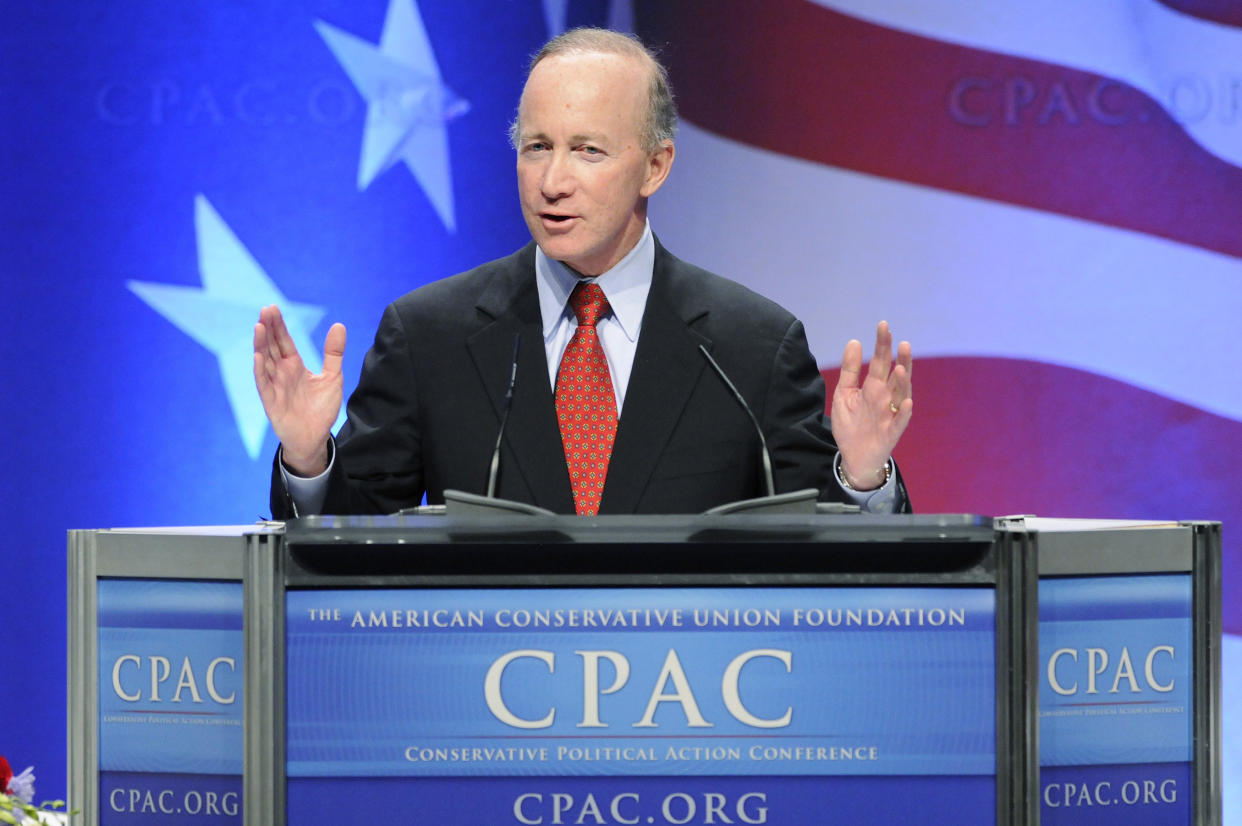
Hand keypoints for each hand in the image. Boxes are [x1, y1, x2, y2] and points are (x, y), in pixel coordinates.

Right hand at [253, 304, 345, 475]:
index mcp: (295, 366)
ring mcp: (275, 387)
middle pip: (272, 347)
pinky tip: (258, 357)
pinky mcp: (272, 403)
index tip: (272, 308)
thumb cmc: (321, 408)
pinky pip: (264, 385)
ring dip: (261, 345)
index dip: (278, 326)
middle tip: (265, 309)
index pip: (284, 342)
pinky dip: (260, 371)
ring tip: (258, 327)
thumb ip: (333, 353)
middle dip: (268, 329)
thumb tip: (339, 325)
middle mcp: (282, 374)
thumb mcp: (333, 377)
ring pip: (265, 362)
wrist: (315, 438)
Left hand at [831, 321, 912, 489]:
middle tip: (901, 342)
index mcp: (875, 386)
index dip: (883, 345)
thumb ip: (850, 369)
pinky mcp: (891, 432)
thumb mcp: (845, 393)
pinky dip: (903, 412)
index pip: (881, 361)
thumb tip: (855, 342)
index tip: (883, 325)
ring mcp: (890, 414)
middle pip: (895, 375)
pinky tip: (905, 402)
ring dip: (902, 382)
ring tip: (899, 367)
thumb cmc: (852, 423)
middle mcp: (886, 397)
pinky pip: (900, 422)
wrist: (853, 455)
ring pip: (901, 395)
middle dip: (899, 359)